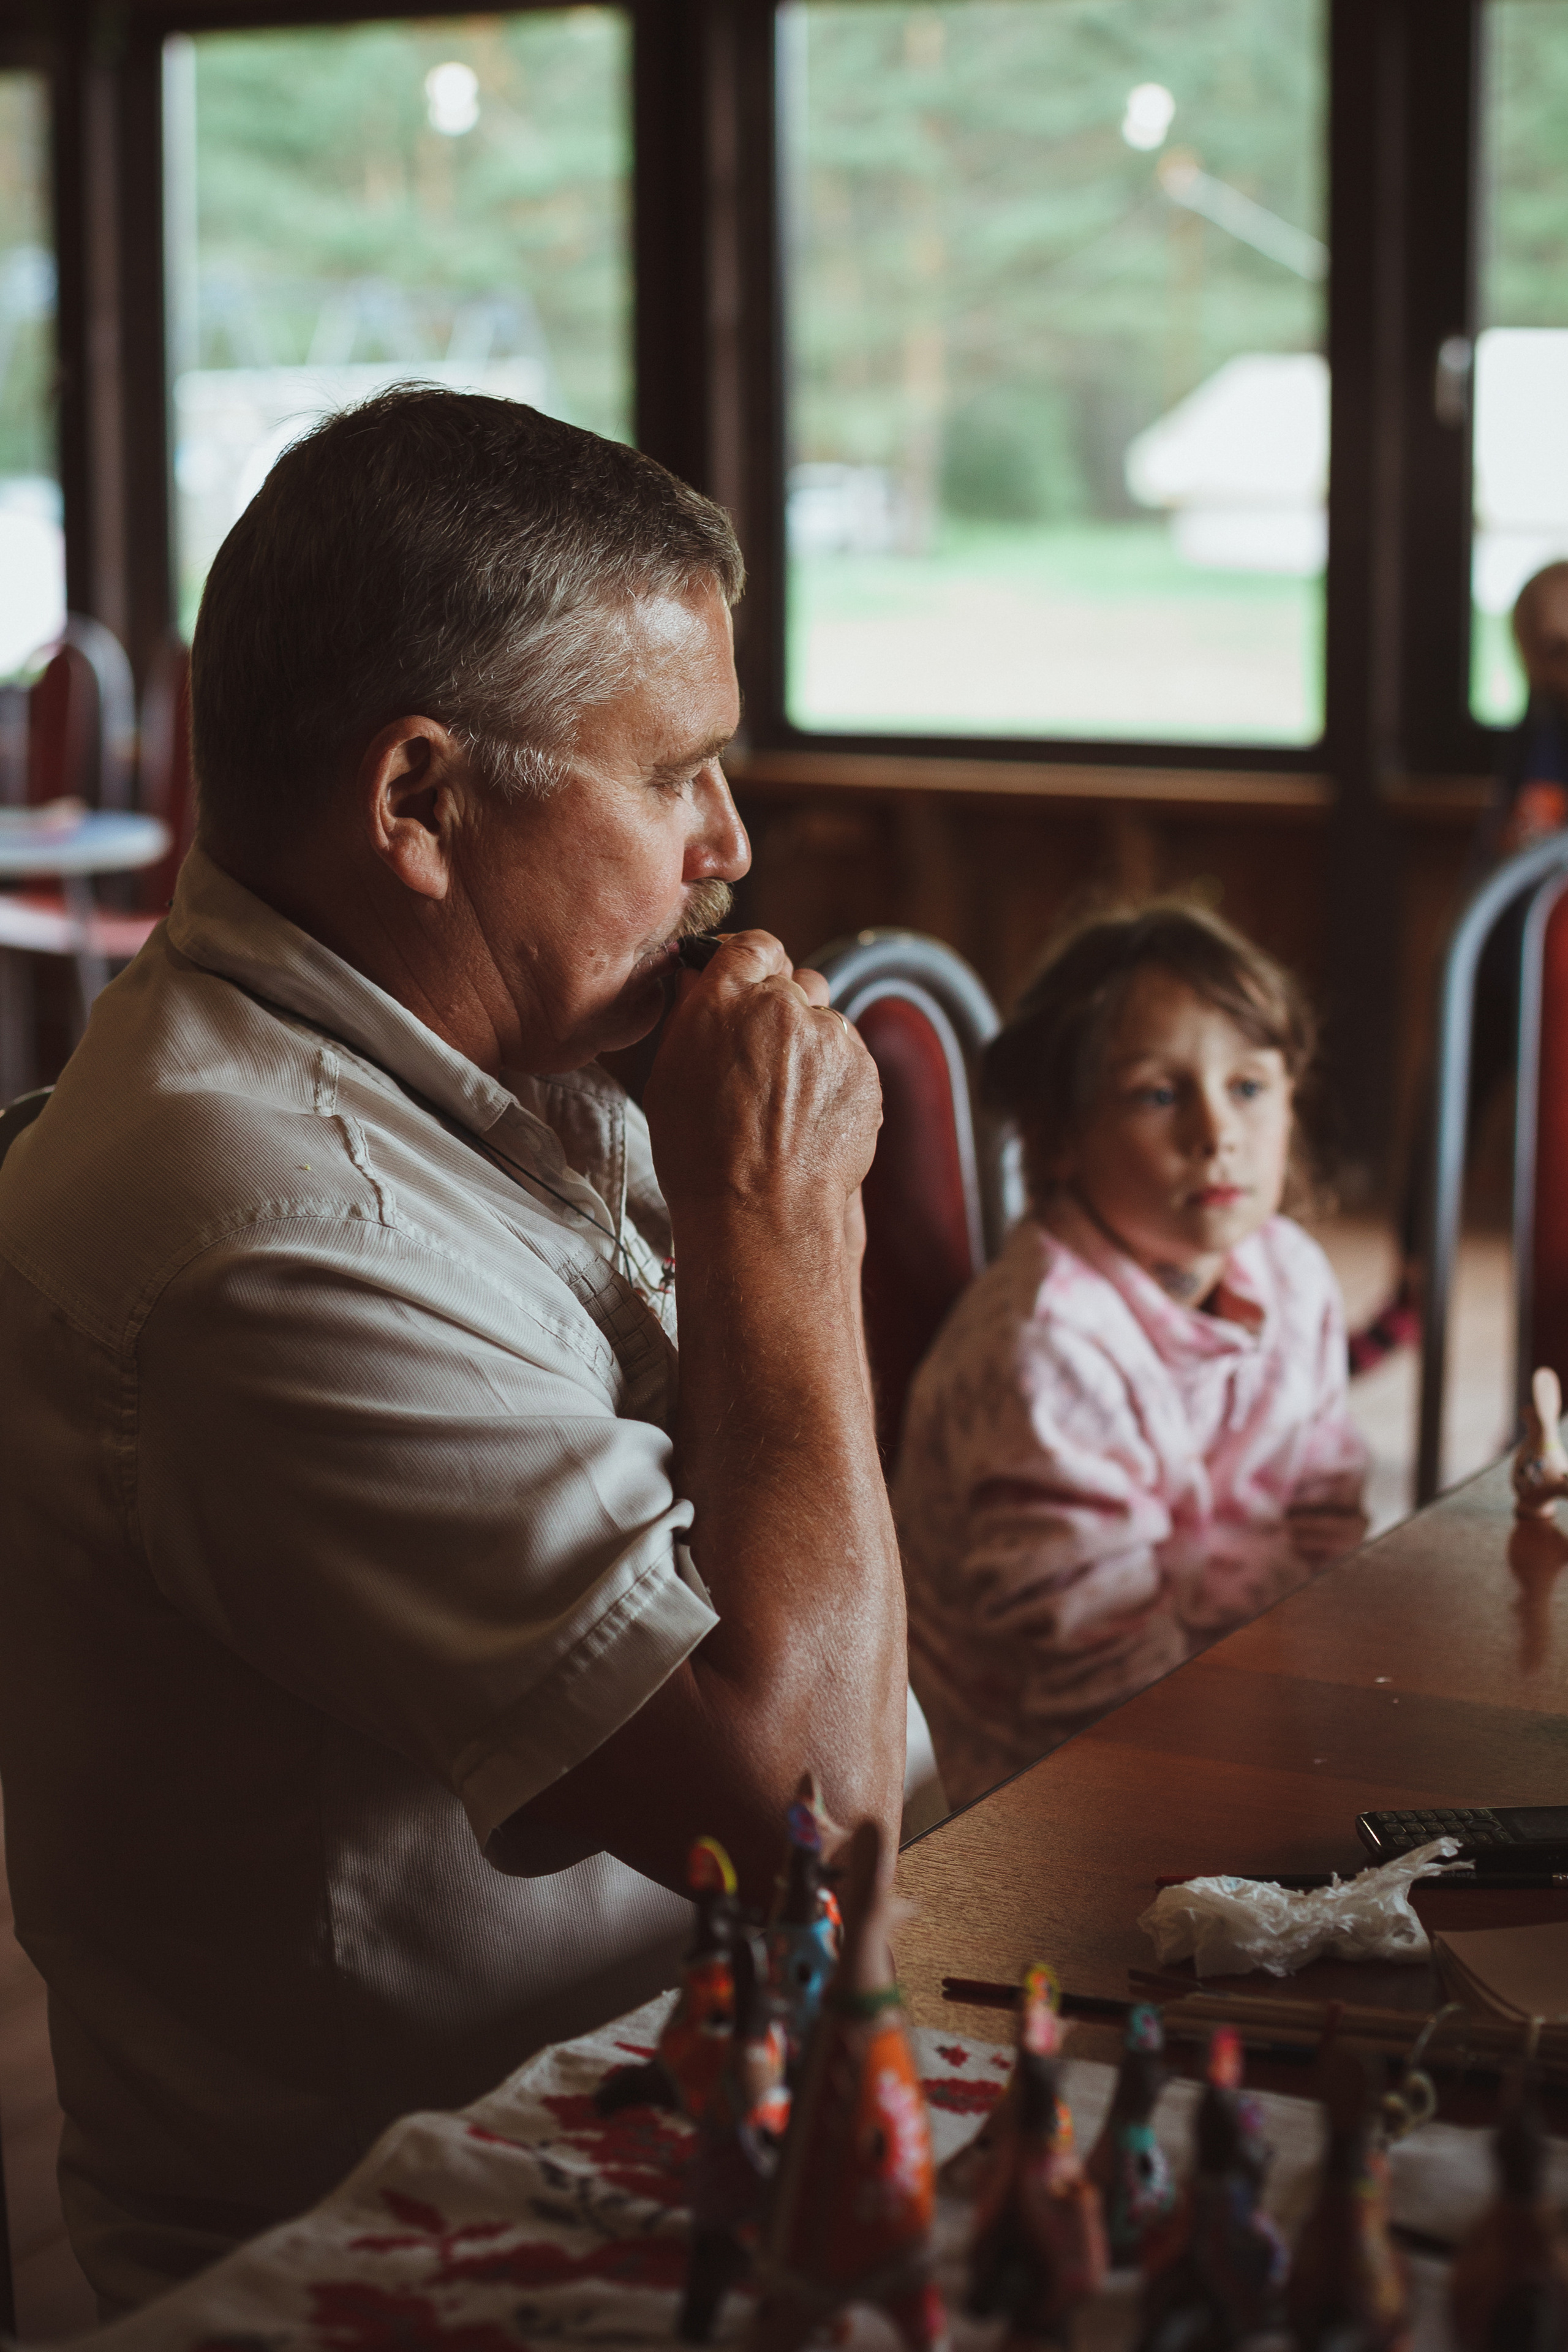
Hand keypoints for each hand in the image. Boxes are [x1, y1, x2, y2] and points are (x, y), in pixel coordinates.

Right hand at [643, 930, 880, 1227]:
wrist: (761, 1213)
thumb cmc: (700, 1155)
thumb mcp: (669, 1076)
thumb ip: (691, 1015)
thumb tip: (696, 979)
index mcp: (727, 996)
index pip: (753, 944)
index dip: (752, 965)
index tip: (747, 985)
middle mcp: (784, 1005)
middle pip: (795, 979)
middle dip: (782, 1007)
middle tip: (762, 1054)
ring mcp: (831, 1036)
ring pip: (826, 1019)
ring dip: (810, 1043)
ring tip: (786, 1097)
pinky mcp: (864, 1069)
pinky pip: (849, 1056)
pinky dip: (834, 1077)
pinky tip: (810, 1116)